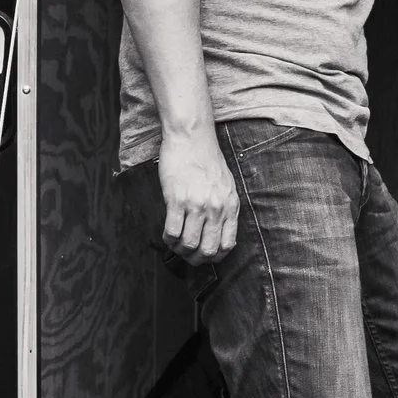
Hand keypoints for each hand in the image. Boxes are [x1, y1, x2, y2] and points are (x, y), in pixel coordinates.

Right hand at [156, 128, 238, 265]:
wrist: (192, 138)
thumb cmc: (208, 160)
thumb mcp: (226, 186)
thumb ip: (224, 208)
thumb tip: (218, 231)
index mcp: (230, 206)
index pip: (227, 245)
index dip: (215, 257)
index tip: (205, 255)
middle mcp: (216, 208)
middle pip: (207, 250)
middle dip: (195, 259)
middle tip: (186, 254)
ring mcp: (197, 205)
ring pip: (188, 244)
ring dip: (179, 250)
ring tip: (175, 244)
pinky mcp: (177, 199)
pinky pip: (172, 231)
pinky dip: (168, 239)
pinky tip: (167, 234)